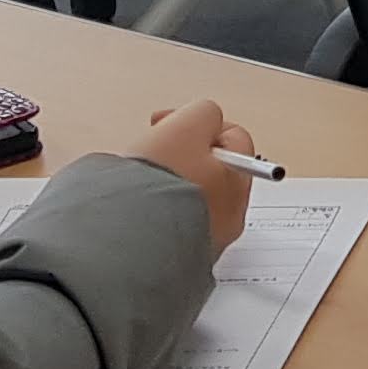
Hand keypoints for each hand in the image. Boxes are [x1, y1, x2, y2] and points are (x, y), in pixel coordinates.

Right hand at [132, 99, 257, 251]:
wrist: (128, 237)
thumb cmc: (161, 182)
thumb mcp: (187, 126)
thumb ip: (204, 113)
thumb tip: (207, 120)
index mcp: (239, 181)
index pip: (232, 138)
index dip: (199, 124)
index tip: (165, 123)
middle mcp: (229, 214)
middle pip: (210, 168)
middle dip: (182, 153)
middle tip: (153, 152)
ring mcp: (204, 238)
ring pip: (187, 194)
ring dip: (165, 180)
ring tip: (140, 181)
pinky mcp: (177, 254)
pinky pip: (169, 220)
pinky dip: (155, 208)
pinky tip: (135, 205)